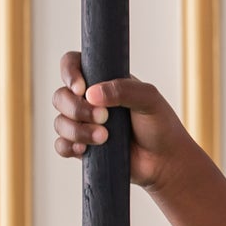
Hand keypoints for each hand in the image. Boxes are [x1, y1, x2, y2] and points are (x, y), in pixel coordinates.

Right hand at [51, 51, 192, 192]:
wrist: (165, 161)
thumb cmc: (160, 125)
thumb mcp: (149, 99)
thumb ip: (123, 90)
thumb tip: (91, 94)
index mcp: (102, 81)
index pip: (72, 64)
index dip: (69, 73)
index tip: (81, 89)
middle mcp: (89, 101)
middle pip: (60, 96)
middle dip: (77, 108)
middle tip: (104, 118)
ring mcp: (84, 124)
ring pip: (59, 122)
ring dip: (77, 130)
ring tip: (104, 138)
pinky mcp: (83, 147)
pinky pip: (61, 145)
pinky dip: (68, 146)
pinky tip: (84, 150)